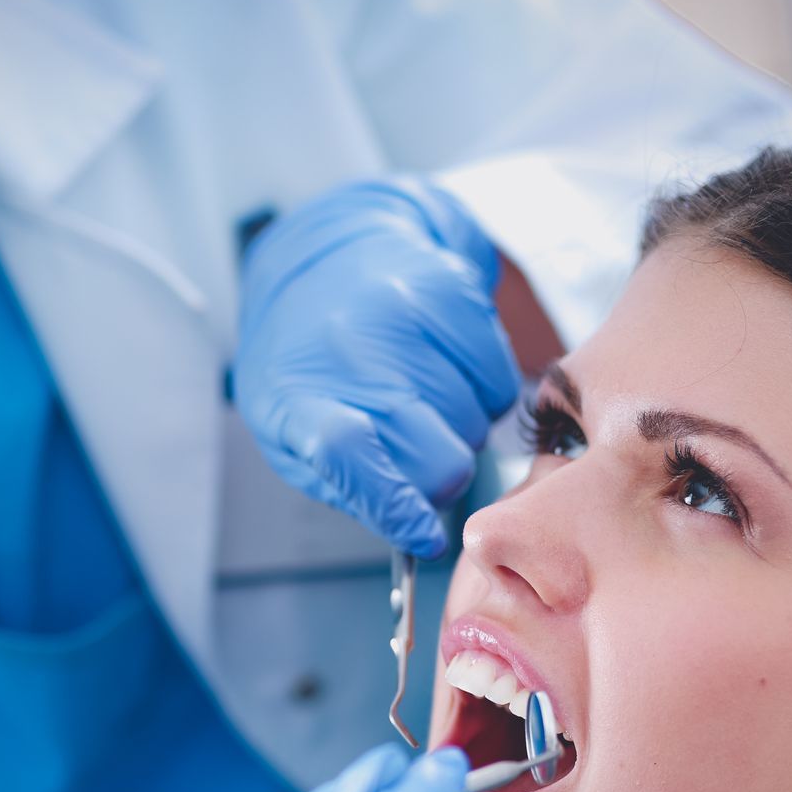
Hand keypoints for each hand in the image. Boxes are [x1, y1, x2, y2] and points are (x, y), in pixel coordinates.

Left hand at [235, 177, 523, 557]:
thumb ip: (347, 484)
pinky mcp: (453, 293)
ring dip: (458, 428)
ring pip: (476, 425)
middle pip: (435, 455)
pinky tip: (448, 373)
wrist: (324, 256)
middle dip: (438, 476)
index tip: (423, 535)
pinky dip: (483, 394)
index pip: (347, 453)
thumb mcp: (290, 430)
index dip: (395, 505)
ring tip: (422, 398)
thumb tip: (415, 529)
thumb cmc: (307, 362)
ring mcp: (405, 316)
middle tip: (417, 454)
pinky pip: (500, 384)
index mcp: (298, 395)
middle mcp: (351, 350)